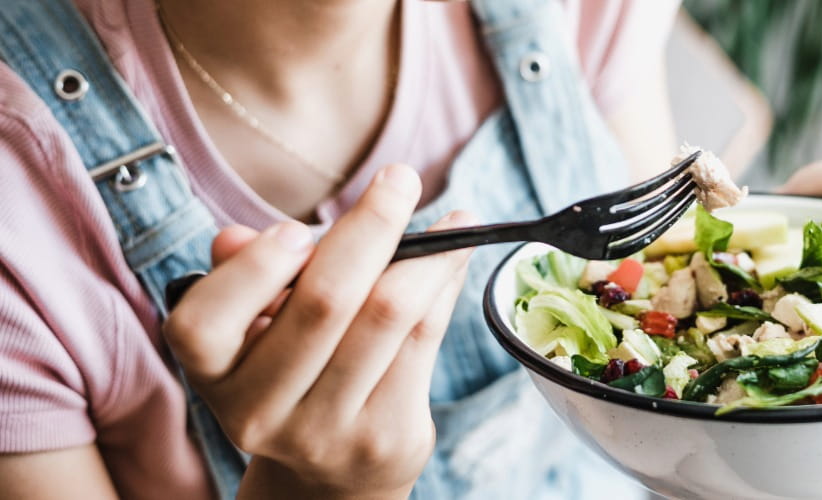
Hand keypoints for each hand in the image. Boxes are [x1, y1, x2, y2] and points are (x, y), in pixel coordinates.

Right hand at [164, 164, 475, 497]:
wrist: (328, 476)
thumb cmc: (289, 372)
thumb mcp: (252, 330)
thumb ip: (244, 279)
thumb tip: (237, 237)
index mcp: (211, 376)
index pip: (203, 324)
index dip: (253, 270)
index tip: (297, 229)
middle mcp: (259, 412)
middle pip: (323, 304)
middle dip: (370, 227)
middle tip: (401, 177)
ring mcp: (326, 431)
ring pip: (388, 316)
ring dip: (429, 254)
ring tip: (454, 216)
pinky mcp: (386, 435)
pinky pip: (423, 339)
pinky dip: (445, 285)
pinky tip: (458, 253)